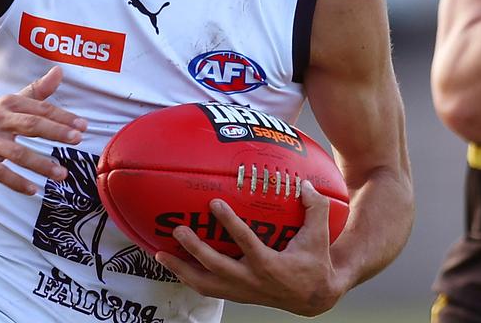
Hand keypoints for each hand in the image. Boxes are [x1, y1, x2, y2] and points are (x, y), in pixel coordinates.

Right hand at [0, 67, 86, 194]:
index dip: (63, 117)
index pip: (41, 109)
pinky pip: (0, 173)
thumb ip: (37, 91)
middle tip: (78, 140)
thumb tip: (60, 71)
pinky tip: (33, 190)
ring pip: (18, 153)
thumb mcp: (11, 103)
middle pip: (31, 125)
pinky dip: (17, 182)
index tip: (83, 126)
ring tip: (62, 174)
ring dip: (42, 165)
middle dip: (56, 132)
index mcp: (9, 103)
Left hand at [154, 181, 346, 315]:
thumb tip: (304, 183)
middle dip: (195, 249)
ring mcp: (242, 291)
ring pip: (205, 284)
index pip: (246, 243)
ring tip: (160, 254)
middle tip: (178, 229)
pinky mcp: (236, 295)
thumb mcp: (319, 235)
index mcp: (270, 266)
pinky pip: (207, 288)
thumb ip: (315, 207)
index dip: (230, 224)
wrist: (313, 297)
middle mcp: (251, 281)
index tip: (214, 204)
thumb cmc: (315, 262)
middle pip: (216, 267)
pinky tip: (175, 265)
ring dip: (181, 269)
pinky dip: (189, 277)